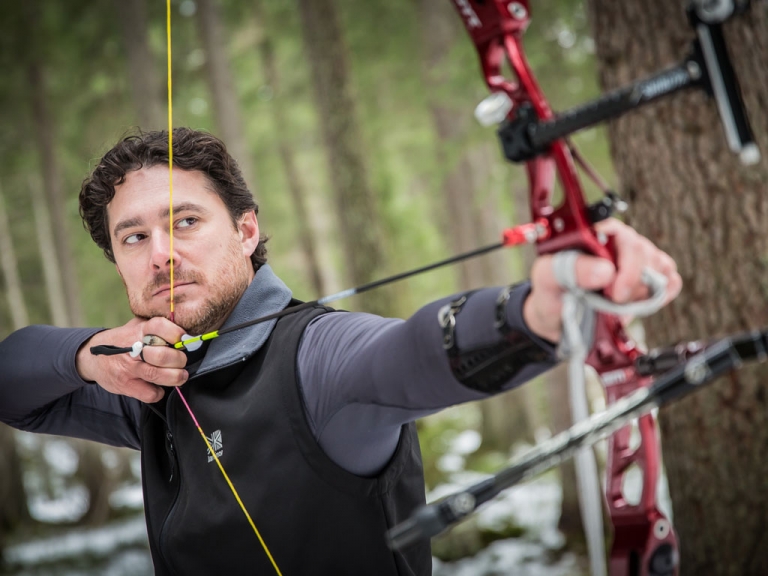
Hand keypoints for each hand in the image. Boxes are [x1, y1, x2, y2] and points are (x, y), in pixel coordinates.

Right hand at [76, 317, 188, 402]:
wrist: (91, 357)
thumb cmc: (122, 340)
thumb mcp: (136, 325)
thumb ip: (156, 325)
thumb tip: (184, 324)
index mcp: (138, 330)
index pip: (159, 326)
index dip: (175, 332)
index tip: (183, 338)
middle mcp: (132, 349)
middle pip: (162, 355)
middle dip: (179, 359)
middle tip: (182, 361)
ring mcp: (128, 369)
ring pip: (157, 375)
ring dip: (176, 377)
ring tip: (181, 375)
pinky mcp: (125, 386)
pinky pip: (149, 394)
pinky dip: (159, 392)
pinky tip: (159, 386)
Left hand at [523, 218, 682, 342]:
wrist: (559, 316)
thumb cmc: (552, 289)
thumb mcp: (547, 278)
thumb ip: (571, 269)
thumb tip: (606, 271)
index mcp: (594, 232)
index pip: (620, 233)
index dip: (623, 263)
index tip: (612, 289)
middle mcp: (619, 240)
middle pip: (642, 251)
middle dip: (630, 282)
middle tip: (612, 300)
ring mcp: (638, 257)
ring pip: (659, 266)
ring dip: (641, 291)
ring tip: (616, 302)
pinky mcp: (650, 276)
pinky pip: (671, 280)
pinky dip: (661, 295)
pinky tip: (639, 304)